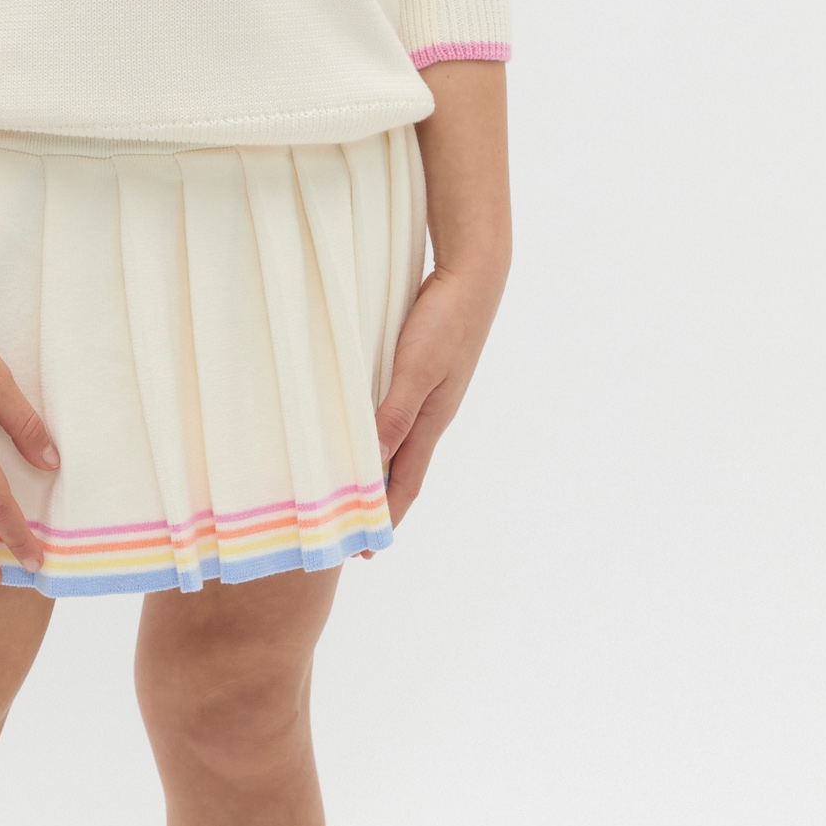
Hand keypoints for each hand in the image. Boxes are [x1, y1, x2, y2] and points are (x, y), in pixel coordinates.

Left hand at [372, 260, 507, 532]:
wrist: (472, 276)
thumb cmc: (445, 322)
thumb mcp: (416, 369)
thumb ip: (394, 413)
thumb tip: (373, 463)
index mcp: (431, 421)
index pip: (404, 482)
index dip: (385, 516)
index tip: (366, 549)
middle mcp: (431, 414)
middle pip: (401, 469)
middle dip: (380, 502)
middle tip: (353, 529)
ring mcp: (429, 393)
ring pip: (398, 443)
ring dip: (378, 469)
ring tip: (354, 490)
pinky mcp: (423, 372)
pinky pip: (395, 414)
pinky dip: (379, 434)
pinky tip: (364, 431)